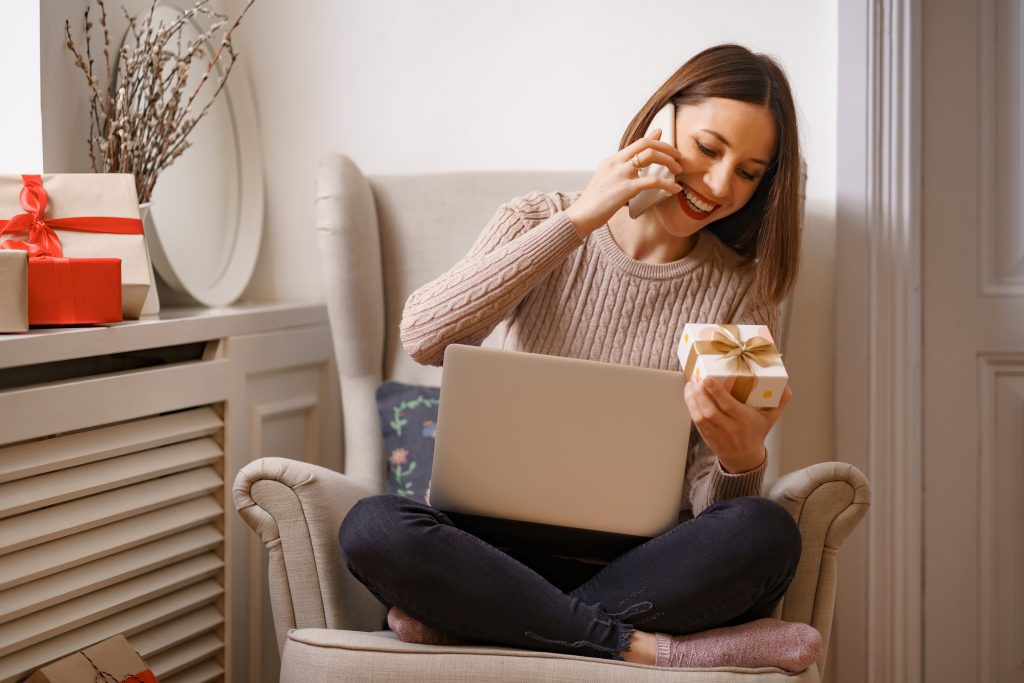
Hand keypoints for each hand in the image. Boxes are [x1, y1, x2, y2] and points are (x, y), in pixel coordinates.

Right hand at [564, 129, 684, 237]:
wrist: (580, 216)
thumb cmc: (593, 204)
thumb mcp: (604, 182)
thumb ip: (619, 175)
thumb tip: (635, 174)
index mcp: (611, 160)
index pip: (637, 143)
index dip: (654, 138)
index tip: (664, 137)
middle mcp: (616, 163)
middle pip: (646, 144)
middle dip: (666, 147)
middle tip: (678, 156)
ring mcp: (620, 174)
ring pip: (650, 156)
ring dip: (669, 161)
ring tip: (678, 170)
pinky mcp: (626, 188)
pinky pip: (652, 182)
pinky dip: (667, 184)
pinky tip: (674, 190)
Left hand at [683, 375, 792, 473]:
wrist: (745, 459)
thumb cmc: (757, 433)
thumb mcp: (771, 418)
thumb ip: (780, 402)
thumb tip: (786, 386)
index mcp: (745, 421)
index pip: (729, 406)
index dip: (716, 392)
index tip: (707, 379)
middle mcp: (730, 428)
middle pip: (711, 411)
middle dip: (700, 393)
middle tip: (695, 378)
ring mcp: (717, 433)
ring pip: (700, 416)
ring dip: (692, 399)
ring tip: (690, 383)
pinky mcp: (707, 436)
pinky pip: (696, 421)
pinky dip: (691, 406)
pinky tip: (689, 394)